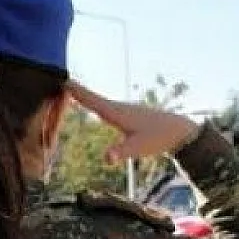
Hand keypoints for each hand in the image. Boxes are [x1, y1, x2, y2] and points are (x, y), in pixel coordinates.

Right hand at [67, 81, 200, 162]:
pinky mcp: (127, 115)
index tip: (63, 80)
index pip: (93, 100)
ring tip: (68, 90)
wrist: (179, 131)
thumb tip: (107, 158)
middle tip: (59, 83)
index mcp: (117, 113)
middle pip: (92, 98)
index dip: (78, 92)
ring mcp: (123, 110)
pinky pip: (105, 106)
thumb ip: (121, 152)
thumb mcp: (139, 148)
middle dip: (76, 91)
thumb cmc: (159, 138)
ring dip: (83, 96)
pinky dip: (93, 102)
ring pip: (99, 101)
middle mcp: (118, 108)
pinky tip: (90, 104)